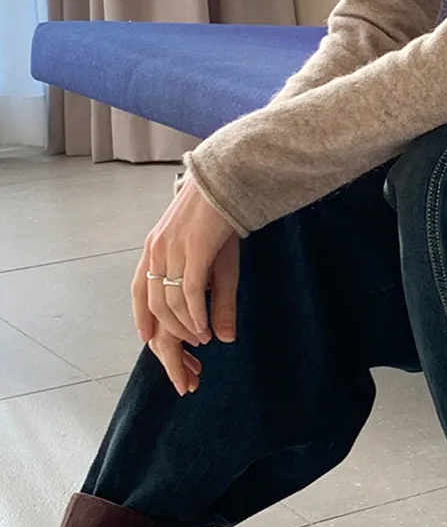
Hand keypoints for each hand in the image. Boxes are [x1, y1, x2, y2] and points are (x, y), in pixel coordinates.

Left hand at [132, 176, 239, 353]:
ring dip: (186, 326)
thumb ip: (211, 292)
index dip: (141, 316)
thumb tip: (221, 329)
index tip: (148, 338)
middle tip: (188, 347)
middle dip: (170, 330)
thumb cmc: (218, 213)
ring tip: (201, 338)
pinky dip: (197, 314)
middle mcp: (157, 249)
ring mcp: (174, 250)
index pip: (140, 288)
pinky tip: (206, 326)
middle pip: (155, 303)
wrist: (227, 180)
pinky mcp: (195, 250)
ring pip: (172, 301)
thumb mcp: (208, 253)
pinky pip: (191, 292)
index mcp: (154, 246)